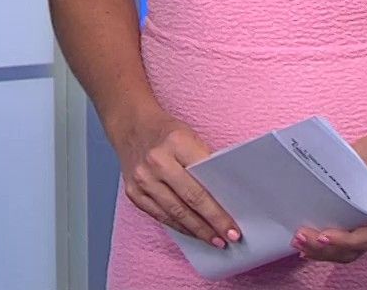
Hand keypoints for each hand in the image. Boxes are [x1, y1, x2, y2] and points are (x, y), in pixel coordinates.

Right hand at [109, 108, 241, 249]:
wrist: (131, 126)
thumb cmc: (167, 133)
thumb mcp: (190, 137)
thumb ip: (204, 163)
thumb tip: (223, 197)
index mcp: (176, 143)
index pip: (203, 181)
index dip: (219, 208)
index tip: (234, 225)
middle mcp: (156, 161)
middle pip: (190, 199)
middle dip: (212, 223)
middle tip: (230, 237)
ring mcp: (142, 178)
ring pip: (174, 212)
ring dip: (196, 230)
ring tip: (214, 240)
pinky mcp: (133, 192)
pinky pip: (159, 215)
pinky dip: (178, 226)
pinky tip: (192, 232)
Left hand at [292, 127, 366, 263]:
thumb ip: (346, 165)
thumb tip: (315, 167)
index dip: (344, 240)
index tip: (324, 236)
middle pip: (352, 250)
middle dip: (324, 250)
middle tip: (299, 237)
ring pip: (346, 251)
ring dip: (321, 252)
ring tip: (297, 243)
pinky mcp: (358, 223)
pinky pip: (343, 243)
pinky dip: (325, 248)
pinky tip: (306, 246)